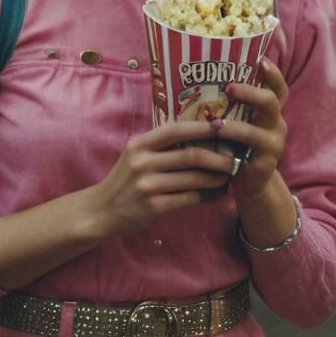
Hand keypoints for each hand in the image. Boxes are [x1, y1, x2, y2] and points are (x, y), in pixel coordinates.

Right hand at [88, 119, 234, 238]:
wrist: (100, 211)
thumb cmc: (124, 181)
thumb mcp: (135, 156)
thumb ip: (160, 145)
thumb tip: (198, 135)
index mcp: (140, 144)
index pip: (176, 129)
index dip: (202, 127)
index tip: (223, 126)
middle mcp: (142, 161)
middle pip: (191, 155)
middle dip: (218, 157)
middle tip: (235, 158)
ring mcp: (147, 185)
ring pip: (193, 178)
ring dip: (216, 178)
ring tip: (228, 176)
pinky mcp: (153, 206)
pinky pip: (188, 198)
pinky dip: (205, 196)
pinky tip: (214, 194)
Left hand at [210, 57, 288, 201]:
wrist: (250, 183)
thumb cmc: (237, 145)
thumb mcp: (238, 122)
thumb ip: (228, 105)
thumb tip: (195, 77)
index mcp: (269, 111)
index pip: (278, 88)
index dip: (272, 73)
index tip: (261, 59)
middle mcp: (276, 124)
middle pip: (270, 102)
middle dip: (249, 93)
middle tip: (228, 87)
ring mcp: (273, 145)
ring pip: (255, 132)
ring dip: (233, 127)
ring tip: (213, 125)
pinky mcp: (264, 165)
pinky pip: (247, 157)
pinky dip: (229, 152)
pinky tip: (213, 150)